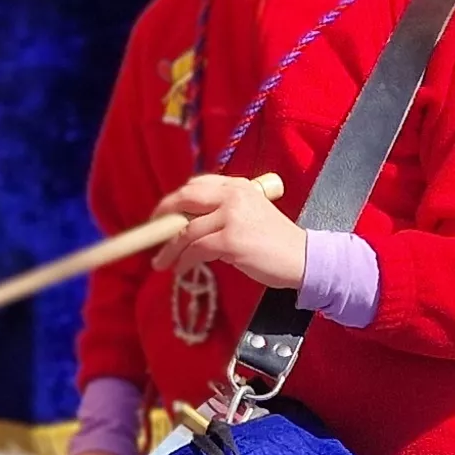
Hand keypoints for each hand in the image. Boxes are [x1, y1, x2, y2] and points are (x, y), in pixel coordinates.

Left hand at [151, 172, 302, 291]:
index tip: (163, 214)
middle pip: (185, 199)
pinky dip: (184, 261)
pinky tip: (181, 270)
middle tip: (151, 231)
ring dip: (169, 249)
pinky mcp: (230, 240)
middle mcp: (233, 196)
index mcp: (238, 186)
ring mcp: (231, 217)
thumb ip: (224, 212)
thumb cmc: (276, 242)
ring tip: (162, 262)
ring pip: (186, 230)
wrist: (303, 258)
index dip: (176, 199)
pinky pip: (196, 250)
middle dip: (163, 215)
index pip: (197, 185)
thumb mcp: (251, 214)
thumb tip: (187, 225)